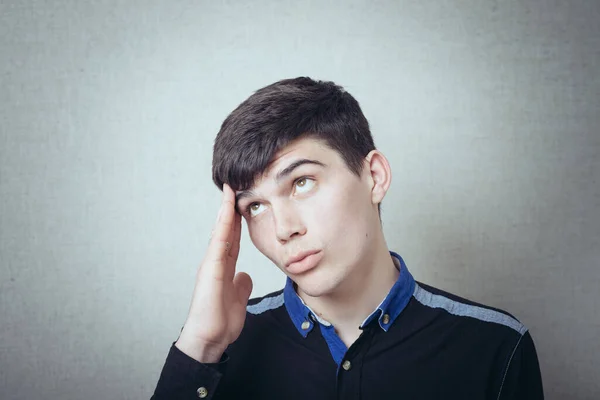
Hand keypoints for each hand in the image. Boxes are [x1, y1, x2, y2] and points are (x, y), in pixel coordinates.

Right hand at [175, 183, 252, 362]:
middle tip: (236, 186)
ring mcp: (211, 263)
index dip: (237, 219)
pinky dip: (222, 225)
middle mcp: (216, 261)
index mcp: (224, 266)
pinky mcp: (210, 269)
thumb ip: (240, 284)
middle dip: (231, 208)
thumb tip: (245, 275)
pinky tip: (227, 211)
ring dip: (225, 210)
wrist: (209, 338)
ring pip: (221, 231)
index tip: (243, 201)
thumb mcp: (237, 297)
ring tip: (230, 189)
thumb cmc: (220, 320)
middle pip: (226, 229)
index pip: (232, 237)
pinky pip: (218, 242)